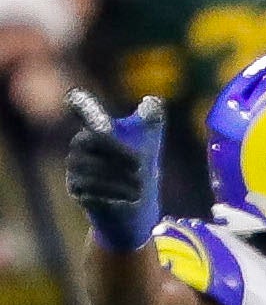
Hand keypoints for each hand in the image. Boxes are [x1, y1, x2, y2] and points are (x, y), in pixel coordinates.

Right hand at [65, 89, 163, 252]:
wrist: (134, 204)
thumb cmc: (140, 166)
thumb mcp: (150, 141)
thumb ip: (151, 119)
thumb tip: (153, 103)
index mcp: (95, 126)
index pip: (81, 105)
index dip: (81, 103)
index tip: (76, 100)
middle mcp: (79, 143)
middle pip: (96, 139)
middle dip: (122, 154)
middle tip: (141, 168)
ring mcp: (74, 166)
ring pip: (93, 167)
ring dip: (121, 180)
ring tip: (139, 189)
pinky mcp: (75, 188)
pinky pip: (90, 189)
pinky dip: (113, 195)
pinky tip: (128, 200)